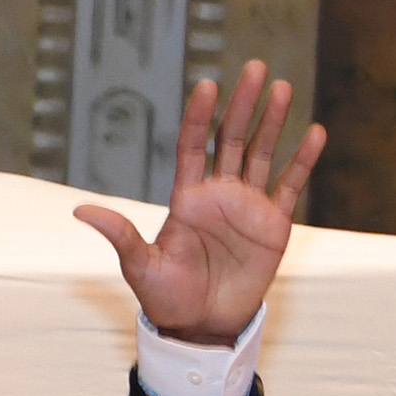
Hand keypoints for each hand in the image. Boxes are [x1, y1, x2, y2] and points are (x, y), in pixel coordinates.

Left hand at [72, 61, 326, 343]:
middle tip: (256, 68)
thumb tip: (80, 210)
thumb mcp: (140, 266)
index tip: (207, 85)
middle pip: (232, 139)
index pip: (193, 146)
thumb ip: (119, 234)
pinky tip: (315, 132)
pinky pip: (291, 186)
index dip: (199, 116)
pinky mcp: (274, 225)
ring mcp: (248, 207)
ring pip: (263, 153)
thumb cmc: (166, 298)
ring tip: (282, 88)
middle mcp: (219, 194)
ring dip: (273, 122)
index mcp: (186, 198)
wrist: (201, 327)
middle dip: (243, 104)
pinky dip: (303, 161)